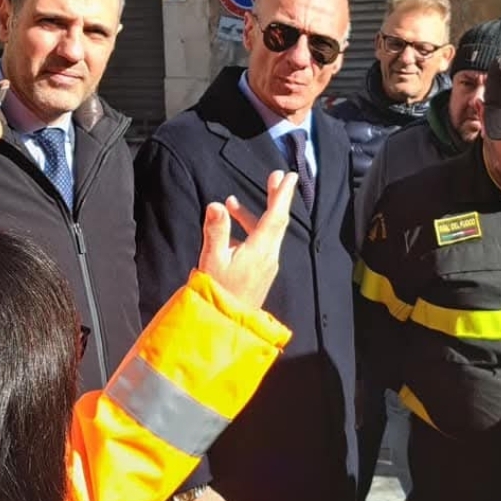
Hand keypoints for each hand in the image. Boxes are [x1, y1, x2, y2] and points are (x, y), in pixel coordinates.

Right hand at [198, 170, 297, 308]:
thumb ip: (216, 231)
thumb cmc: (218, 292)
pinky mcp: (260, 273)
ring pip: (266, 233)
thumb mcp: (212, 260)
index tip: (288, 176)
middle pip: (276, 222)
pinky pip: (261, 245)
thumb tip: (216, 205)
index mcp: (260, 250)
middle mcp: (269, 256)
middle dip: (276, 198)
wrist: (226, 324)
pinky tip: (231, 232)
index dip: (282, 195)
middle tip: (275, 177)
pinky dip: (250, 231)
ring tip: (231, 203)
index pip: (275, 217)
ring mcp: (266, 265)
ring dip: (252, 216)